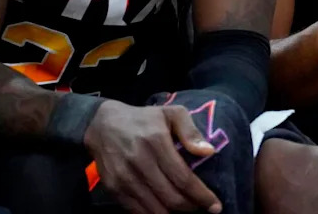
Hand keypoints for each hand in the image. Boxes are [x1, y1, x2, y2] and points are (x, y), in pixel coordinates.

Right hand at [84, 100, 222, 213]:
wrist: (101, 124)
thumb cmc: (143, 119)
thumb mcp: (170, 113)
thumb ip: (190, 131)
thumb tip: (209, 152)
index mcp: (156, 142)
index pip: (183, 178)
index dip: (202, 196)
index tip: (215, 206)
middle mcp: (139, 162)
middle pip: (172, 198)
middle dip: (191, 207)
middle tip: (202, 206)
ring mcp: (124, 178)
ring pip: (156, 209)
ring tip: (186, 208)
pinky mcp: (113, 189)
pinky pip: (138, 212)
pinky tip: (166, 209)